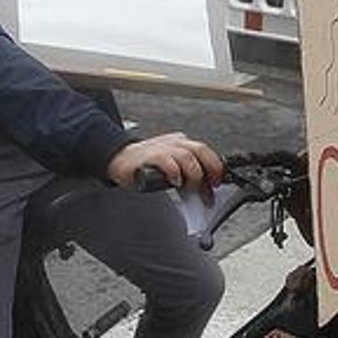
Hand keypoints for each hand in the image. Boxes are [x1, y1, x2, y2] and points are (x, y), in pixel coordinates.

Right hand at [107, 133, 223, 194]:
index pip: (206, 152)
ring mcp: (162, 147)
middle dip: (210, 168)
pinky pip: (166, 160)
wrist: (120, 159)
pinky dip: (174, 172)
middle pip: (201, 150)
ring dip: (193, 174)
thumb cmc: (147, 165)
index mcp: (182, 144)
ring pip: (187, 156)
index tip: (217, 184)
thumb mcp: (173, 169)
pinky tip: (175, 181)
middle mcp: (175, 143)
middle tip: (210, 185)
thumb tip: (206, 194)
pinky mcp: (149, 156)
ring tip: (189, 187)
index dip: (216, 167)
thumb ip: (190, 178)